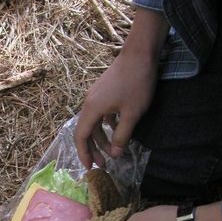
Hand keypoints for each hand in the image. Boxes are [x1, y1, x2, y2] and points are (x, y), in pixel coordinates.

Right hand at [73, 7, 169, 168]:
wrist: (140, 53)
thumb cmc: (136, 83)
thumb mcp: (132, 114)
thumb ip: (122, 135)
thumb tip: (115, 154)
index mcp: (92, 109)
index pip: (81, 137)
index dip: (84, 154)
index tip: (89, 168)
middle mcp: (89, 103)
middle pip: (85, 131)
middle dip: (93, 150)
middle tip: (103, 165)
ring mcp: (96, 96)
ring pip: (94, 123)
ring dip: (101, 139)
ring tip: (113, 151)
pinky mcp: (104, 92)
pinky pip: (100, 114)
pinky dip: (106, 126)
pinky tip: (117, 131)